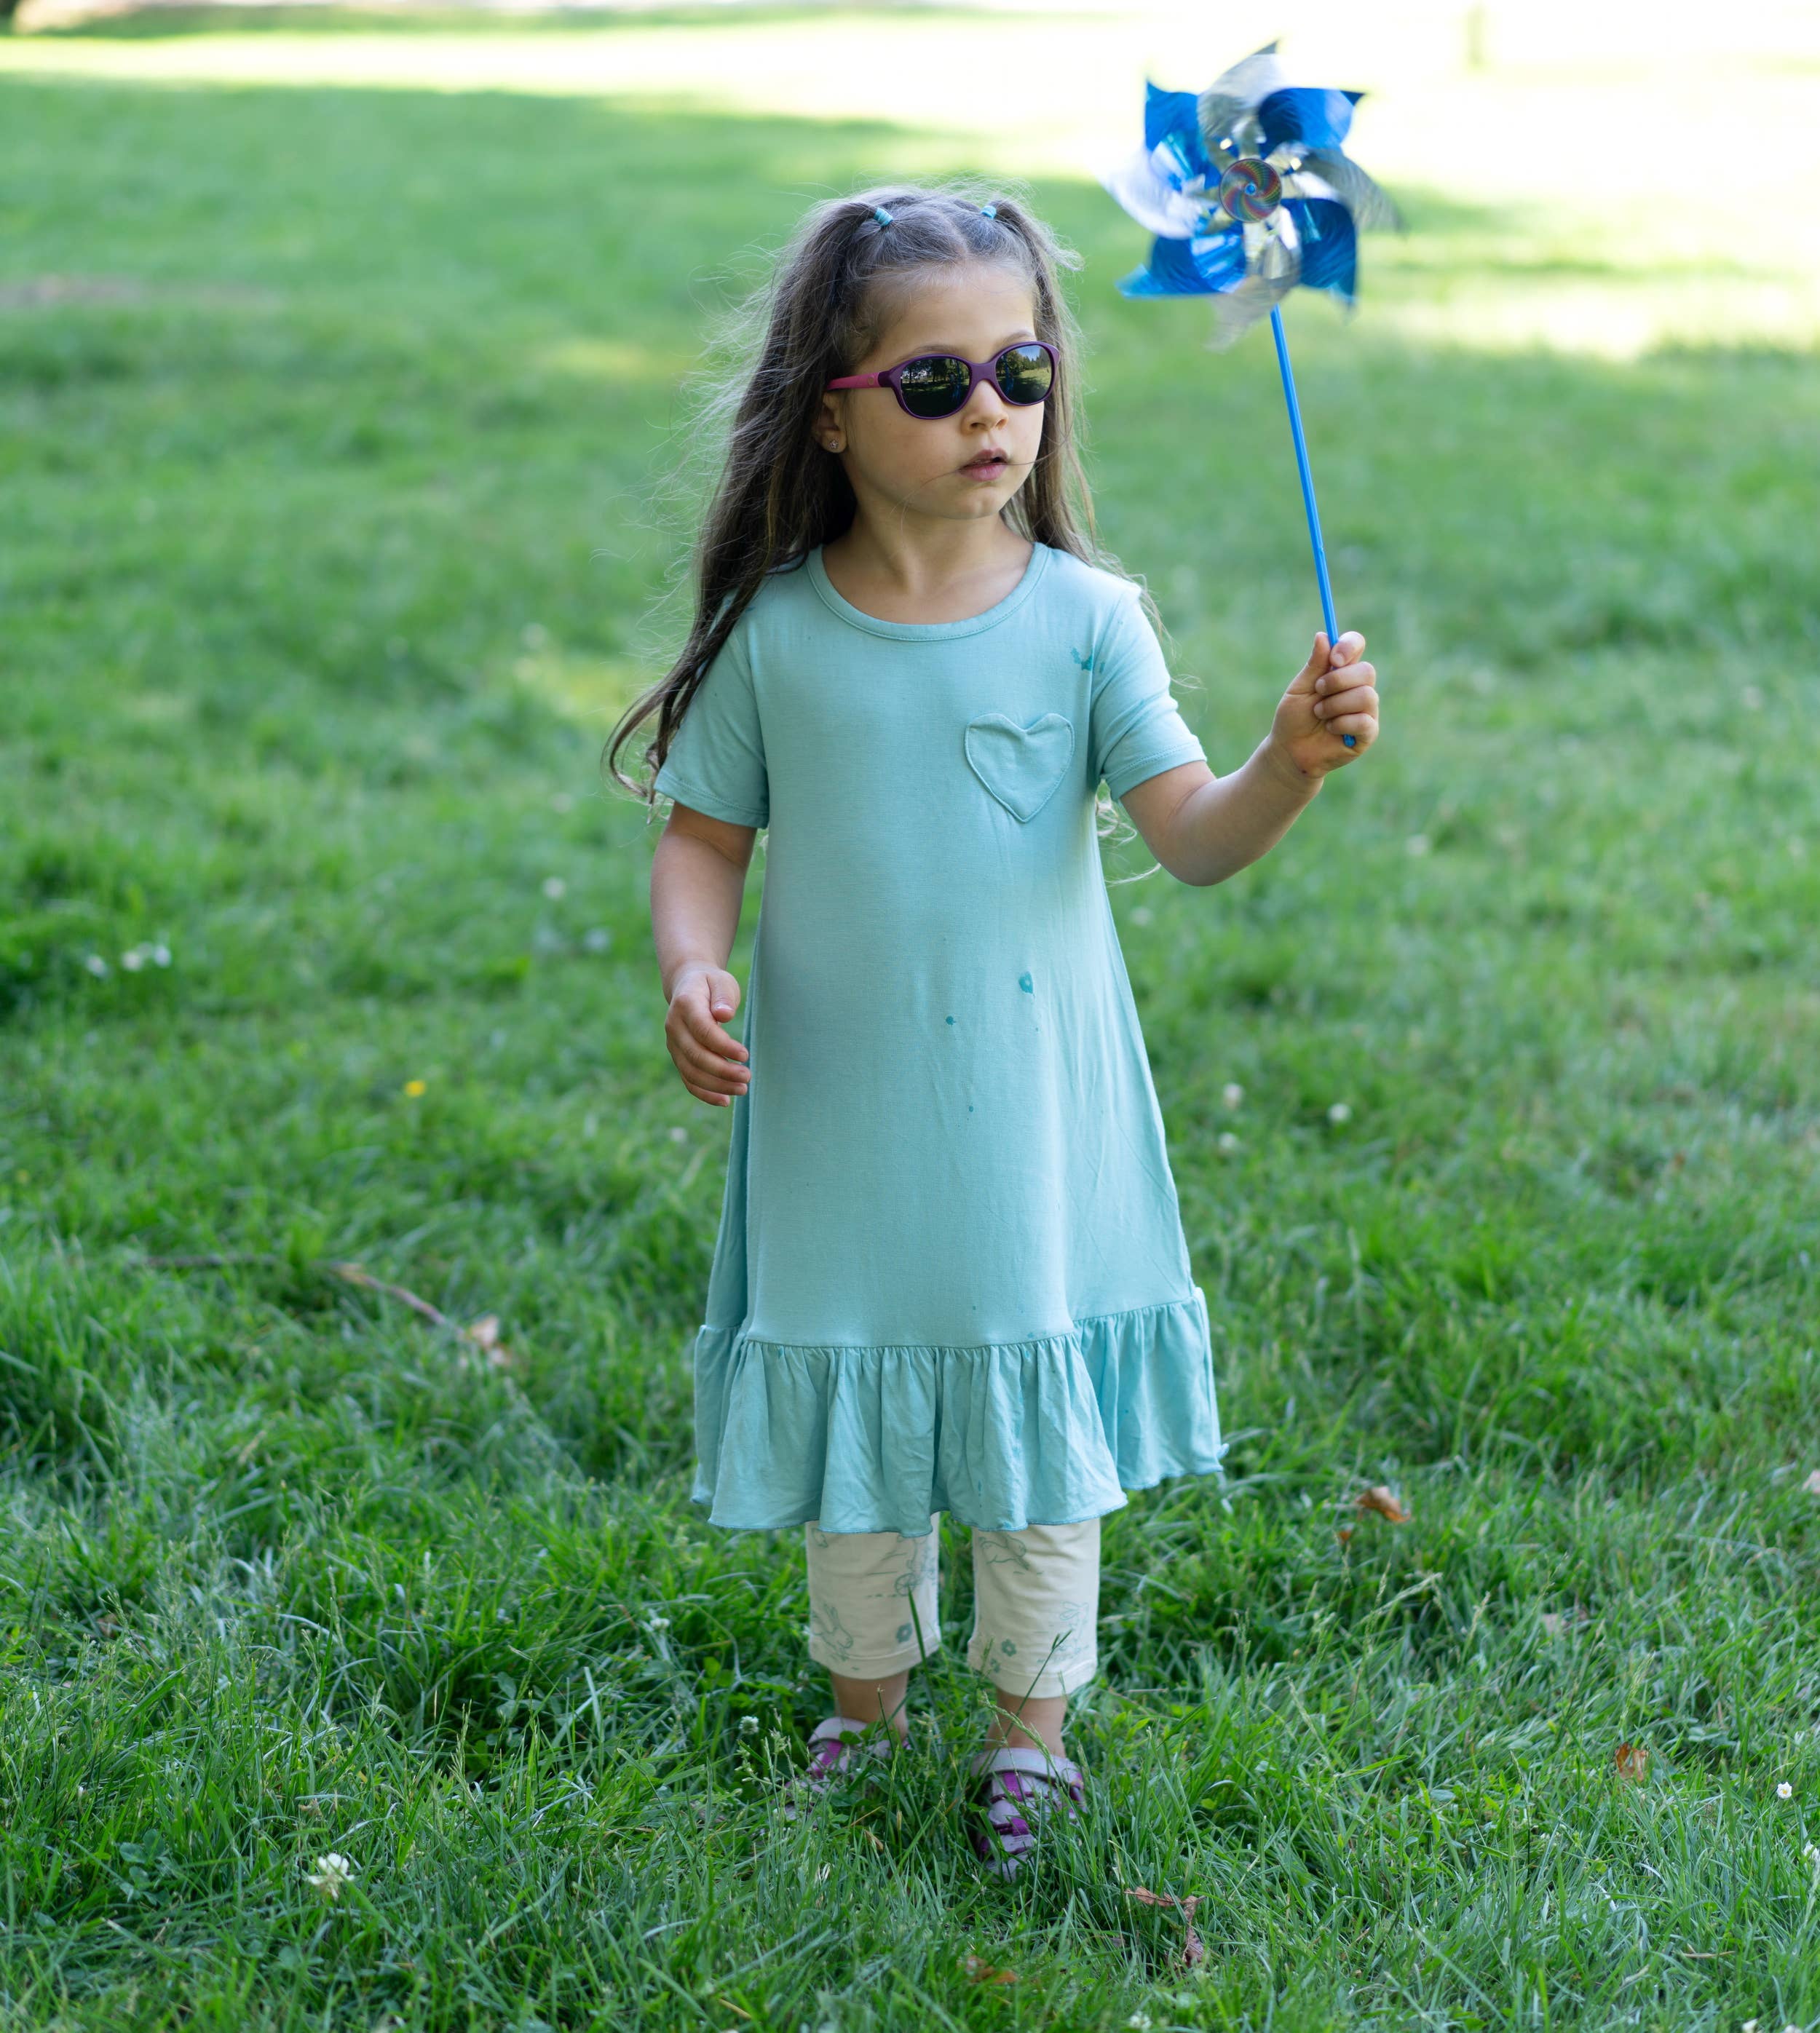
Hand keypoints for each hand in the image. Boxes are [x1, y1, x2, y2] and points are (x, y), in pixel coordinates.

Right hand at [664, 963, 749, 1106]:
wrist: (688, 987)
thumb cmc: (711, 985)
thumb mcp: (722, 981)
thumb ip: (723, 997)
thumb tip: (725, 1015)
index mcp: (685, 1005)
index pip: (703, 1030)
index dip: (724, 1046)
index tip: (745, 1055)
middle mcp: (674, 1026)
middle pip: (696, 1056)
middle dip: (722, 1071)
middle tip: (747, 1076)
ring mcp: (673, 1044)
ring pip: (691, 1072)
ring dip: (717, 1085)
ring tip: (742, 1089)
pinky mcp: (678, 1057)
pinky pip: (688, 1080)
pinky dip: (705, 1094)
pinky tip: (725, 1100)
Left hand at [1268, 631, 1380, 779]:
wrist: (1289, 751)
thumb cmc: (1294, 719)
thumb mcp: (1299, 688)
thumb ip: (1314, 665)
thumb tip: (1323, 635)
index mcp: (1342, 671)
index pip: (1356, 645)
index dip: (1349, 646)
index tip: (1334, 658)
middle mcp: (1358, 688)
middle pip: (1367, 671)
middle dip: (1339, 681)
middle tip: (1318, 691)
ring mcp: (1366, 710)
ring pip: (1366, 696)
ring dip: (1336, 705)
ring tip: (1319, 714)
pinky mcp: (1368, 733)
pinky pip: (1364, 721)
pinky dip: (1341, 723)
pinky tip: (1330, 729)